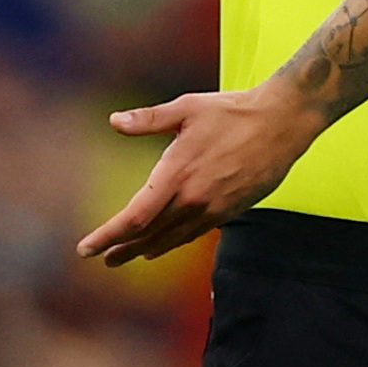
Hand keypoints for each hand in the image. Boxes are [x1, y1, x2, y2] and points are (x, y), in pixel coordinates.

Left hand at [75, 85, 324, 266]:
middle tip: (101, 258)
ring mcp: (212, 209)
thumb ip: (149, 119)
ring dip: (145, 249)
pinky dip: (172, 242)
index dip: (108, 235)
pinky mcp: (228, 211)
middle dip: (122, 248)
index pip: (134, 217)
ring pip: (171, 239)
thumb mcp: (187, 108)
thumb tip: (114, 122)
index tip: (86, 247)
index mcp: (176, 174)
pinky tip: (163, 243)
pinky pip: (192, 234)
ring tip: (126, 256)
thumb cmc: (232, 112)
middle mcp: (192, 199)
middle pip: (148, 235)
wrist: (281, 124)